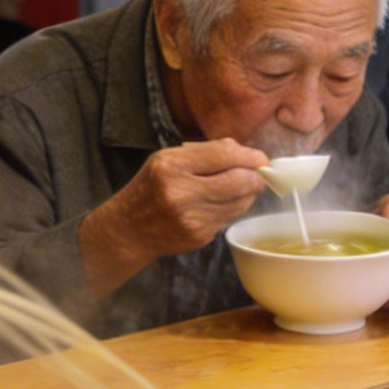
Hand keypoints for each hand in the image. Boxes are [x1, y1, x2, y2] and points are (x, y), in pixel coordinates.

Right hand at [87, 139, 267, 261]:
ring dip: (247, 194)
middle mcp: (181, 192)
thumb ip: (205, 152)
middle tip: (258, 174)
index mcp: (171, 166)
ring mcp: (191, 218)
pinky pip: (229, 218)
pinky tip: (224, 203)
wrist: (128, 229)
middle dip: (255, 177)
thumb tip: (245, 152)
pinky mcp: (199, 236)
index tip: (260, 158)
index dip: (249, 156)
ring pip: (238, 202)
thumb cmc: (150, 188)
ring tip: (243, 187)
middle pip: (238, 181)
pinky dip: (233, 208)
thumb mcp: (167, 160)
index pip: (223, 155)